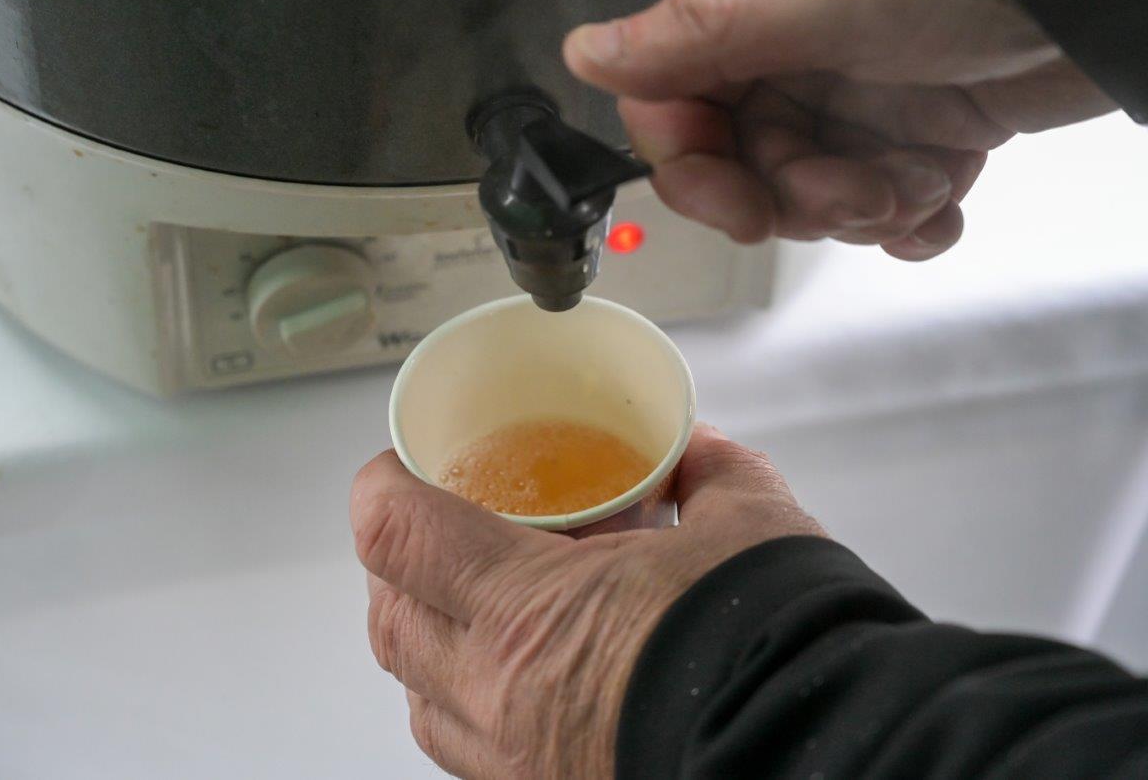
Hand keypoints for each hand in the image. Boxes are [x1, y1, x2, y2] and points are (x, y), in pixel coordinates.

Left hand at [350, 425, 824, 777]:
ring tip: (472, 600)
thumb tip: (699, 456)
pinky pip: (467, 749)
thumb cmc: (776, 650)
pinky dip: (468, 702)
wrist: (824, 753)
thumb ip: (711, 476)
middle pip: (388, 615)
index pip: (397, 532)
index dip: (382, 485)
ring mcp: (514, 759)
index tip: (399, 464)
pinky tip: (518, 675)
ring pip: (416, 693)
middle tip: (438, 526)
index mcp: (525, 611)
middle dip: (398, 561)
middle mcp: (498, 694)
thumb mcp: (748, 525)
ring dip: (425, 636)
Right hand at [563, 0, 1115, 259]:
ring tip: (917, 181)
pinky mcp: (907, 127)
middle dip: (798, 196)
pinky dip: (909, 217)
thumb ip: (700, 33)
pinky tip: (942, 199)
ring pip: (809, 192)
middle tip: (852, 195)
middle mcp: (789, 44)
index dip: (697, 166)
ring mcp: (848, 90)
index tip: (744, 208)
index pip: (671, 101)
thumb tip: (584, 56)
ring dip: (862, 206)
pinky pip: (875, 201)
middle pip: (740, 162)